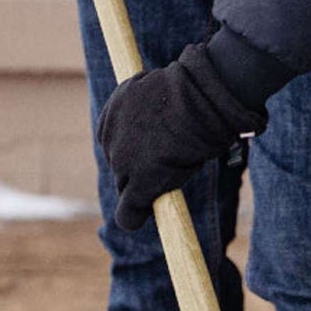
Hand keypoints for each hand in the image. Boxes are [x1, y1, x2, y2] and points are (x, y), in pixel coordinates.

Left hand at [97, 41, 266, 231]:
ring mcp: (122, 162)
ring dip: (145, 187)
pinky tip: (138, 219)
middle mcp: (109, 139)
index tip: (158, 148)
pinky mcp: (138, 183)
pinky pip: (127, 212)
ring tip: (177, 167)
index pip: (117, 146)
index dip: (138, 151)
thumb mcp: (159, 95)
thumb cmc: (193, 91)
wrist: (201, 97)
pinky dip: (132, 217)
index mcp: (111, 115)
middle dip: (140, 170)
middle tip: (172, 160)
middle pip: (120, 168)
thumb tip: (164, 123)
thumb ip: (150, 113)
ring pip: (127, 188)